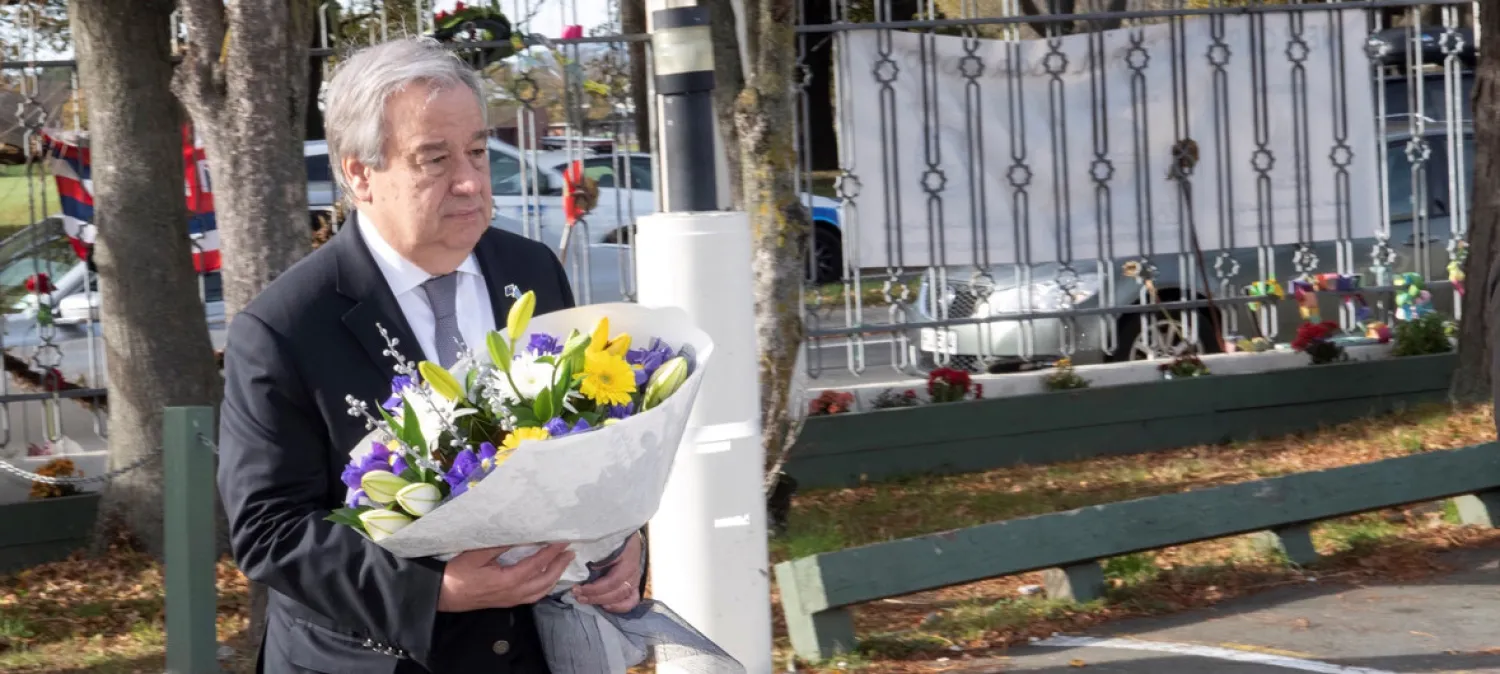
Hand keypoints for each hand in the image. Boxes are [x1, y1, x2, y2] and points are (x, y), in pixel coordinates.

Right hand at [437, 543, 574, 612]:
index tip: (563, 541)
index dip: (552, 552)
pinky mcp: (506, 603)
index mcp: (507, 580)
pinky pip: (532, 597)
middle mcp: (513, 593)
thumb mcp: (477, 554)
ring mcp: (510, 600)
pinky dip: (544, 587)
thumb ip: (501, 546)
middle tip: (570, 552)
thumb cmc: (457, 573)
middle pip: (544, 581)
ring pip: (540, 592)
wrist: (442, 595)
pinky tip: (546, 579)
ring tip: (562, 564)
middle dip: (559, 566)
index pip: (537, 564)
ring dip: (554, 577)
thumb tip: (522, 535)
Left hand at [572, 532, 642, 613]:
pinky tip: (605, 606)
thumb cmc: (615, 537)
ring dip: (602, 602)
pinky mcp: (634, 584)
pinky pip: (632, 601)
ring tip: (585, 600)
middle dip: (594, 597)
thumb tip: (587, 568)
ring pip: (623, 599)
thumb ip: (598, 555)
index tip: (576, 588)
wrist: (628, 533)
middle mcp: (633, 573)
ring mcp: (635, 580)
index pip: (611, 582)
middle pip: (616, 593)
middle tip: (577, 595)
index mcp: (627, 562)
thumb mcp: (606, 542)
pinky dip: (619, 607)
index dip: (593, 589)